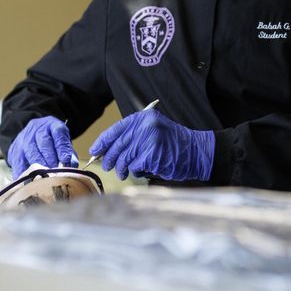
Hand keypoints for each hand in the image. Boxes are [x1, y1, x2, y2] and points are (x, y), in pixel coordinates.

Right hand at [7, 116, 77, 176]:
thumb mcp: (62, 140)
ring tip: (46, 177)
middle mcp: (36, 130)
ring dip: (39, 166)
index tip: (66, 159)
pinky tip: (30, 181)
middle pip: (43, 143)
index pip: (58, 133)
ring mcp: (23, 139)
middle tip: (56, 171)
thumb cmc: (50, 139)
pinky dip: (24, 173)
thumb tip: (72, 165)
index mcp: (52, 125)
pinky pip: (18, 163)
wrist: (31, 133)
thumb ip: (68, 151)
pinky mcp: (14, 150)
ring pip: (30, 152)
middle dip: (50, 158)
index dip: (62, 147)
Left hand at [89, 109, 213, 181]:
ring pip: (124, 159)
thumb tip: (107, 149)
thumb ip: (133, 136)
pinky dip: (136, 172)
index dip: (102, 142)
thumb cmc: (174, 144)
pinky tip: (143, 171)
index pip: (115, 129)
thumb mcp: (154, 131)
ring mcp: (148, 140)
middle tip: (108, 167)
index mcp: (143, 118)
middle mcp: (145, 126)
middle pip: (117, 145)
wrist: (196, 152)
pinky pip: (134, 168)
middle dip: (110, 159)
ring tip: (124, 172)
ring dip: (122, 169)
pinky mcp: (151, 155)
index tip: (94, 151)